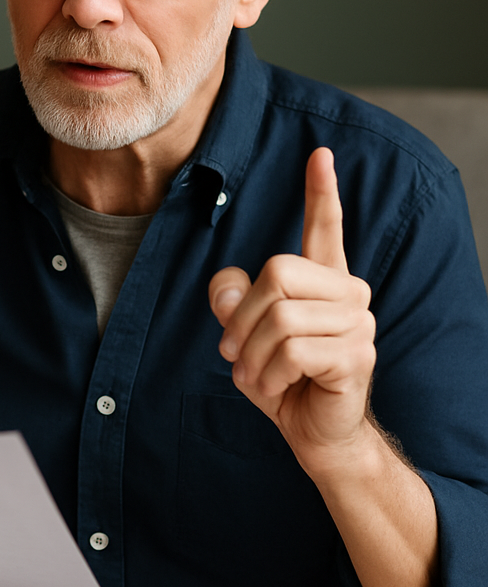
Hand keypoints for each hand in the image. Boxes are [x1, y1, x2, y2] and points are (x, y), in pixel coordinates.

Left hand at [208, 148, 377, 468]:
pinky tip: (274, 387)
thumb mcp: (242, 335)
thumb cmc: (280, 376)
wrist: (313, 432)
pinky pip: (292, 351)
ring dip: (250, 354)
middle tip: (232, 352)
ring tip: (254, 374)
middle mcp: (347, 292)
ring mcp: (358, 323)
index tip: (320, 154)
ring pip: (279, 316)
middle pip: (277, 272)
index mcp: (322, 280)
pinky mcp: (357, 356)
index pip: (325, 227)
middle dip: (240, 317)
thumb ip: (232, 302)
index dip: (321, 191)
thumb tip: (228, 289)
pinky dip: (267, 373)